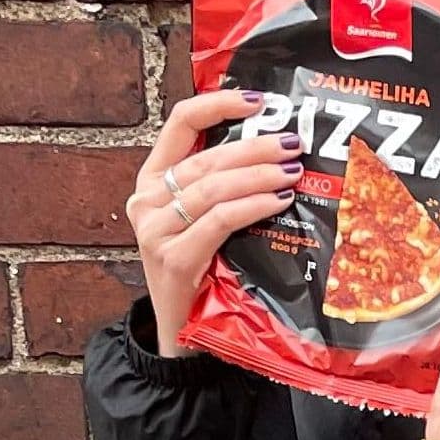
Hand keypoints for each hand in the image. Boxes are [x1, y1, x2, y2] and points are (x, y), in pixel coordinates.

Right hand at [131, 89, 301, 352]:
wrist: (182, 338)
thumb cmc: (203, 276)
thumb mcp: (206, 224)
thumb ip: (224, 190)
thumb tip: (280, 155)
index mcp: (152, 180)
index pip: (180, 123)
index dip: (218, 105)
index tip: (258, 100)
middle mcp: (146, 199)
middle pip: (205, 157)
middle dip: (254, 146)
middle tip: (293, 142)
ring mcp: (154, 228)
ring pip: (213, 186)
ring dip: (259, 175)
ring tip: (293, 171)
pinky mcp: (171, 257)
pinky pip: (220, 220)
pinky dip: (253, 206)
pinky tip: (278, 201)